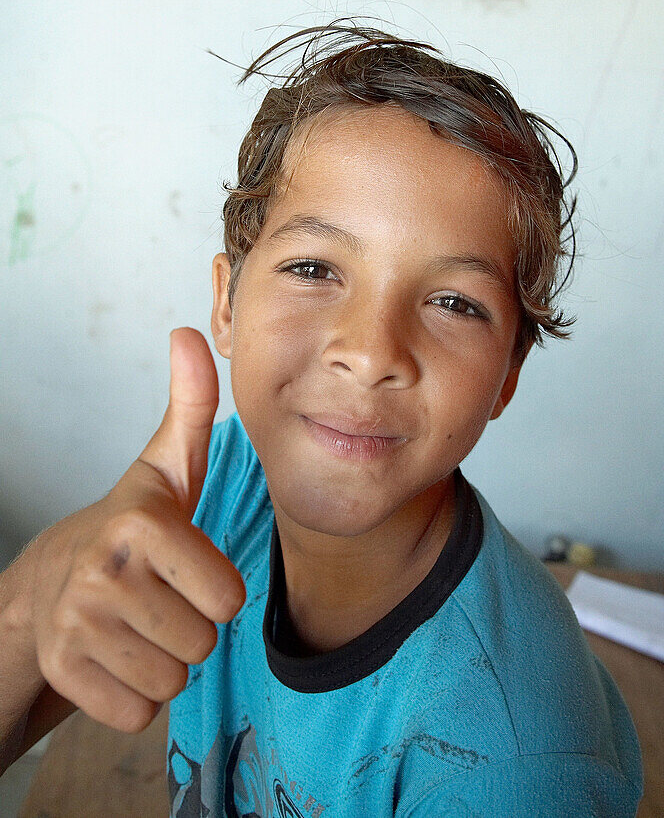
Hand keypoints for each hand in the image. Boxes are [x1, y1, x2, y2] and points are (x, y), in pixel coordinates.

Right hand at [26, 328, 245, 732]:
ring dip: (165, 660)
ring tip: (138, 622)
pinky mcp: (64, 674)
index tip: (184, 568)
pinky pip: (138, 714)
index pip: (229, 599)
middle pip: (203, 645)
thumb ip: (191, 404)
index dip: (216, 589)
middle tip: (159, 597)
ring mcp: (76, 628)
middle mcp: (102, 574)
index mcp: (141, 524)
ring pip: (174, 681)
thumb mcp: (167, 466)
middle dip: (190, 628)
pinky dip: (134, 694)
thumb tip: (189, 332)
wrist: (51, 581)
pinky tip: (116, 653)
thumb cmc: (131, 527)